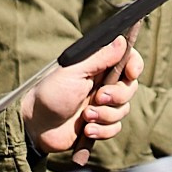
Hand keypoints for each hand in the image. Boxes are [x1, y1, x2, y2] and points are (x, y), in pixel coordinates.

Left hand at [25, 38, 142, 153]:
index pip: (127, 59)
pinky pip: (115, 127)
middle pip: (129, 87)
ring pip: (123, 109)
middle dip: (116, 96)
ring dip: (105, 115)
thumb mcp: (73, 72)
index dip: (134, 65)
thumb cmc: (50, 94)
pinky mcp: (99, 123)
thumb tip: (121, 40)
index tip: (131, 73)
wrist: (36, 126)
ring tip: (85, 117)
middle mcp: (102, 83)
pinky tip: (86, 130)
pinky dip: (102, 130)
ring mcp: (102, 104)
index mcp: (97, 66)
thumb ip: (99, 58)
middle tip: (98, 98)